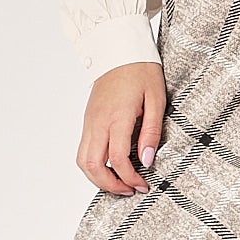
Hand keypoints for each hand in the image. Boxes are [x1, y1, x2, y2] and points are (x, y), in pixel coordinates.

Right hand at [78, 61, 165, 195]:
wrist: (118, 48)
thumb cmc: (141, 70)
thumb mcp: (156, 99)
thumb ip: (151, 131)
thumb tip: (147, 160)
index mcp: (116, 117)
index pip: (116, 159)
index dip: (130, 178)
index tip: (144, 185)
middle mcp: (97, 122)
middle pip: (93, 166)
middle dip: (110, 185)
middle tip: (130, 191)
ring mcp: (89, 121)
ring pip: (83, 161)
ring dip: (98, 178)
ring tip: (119, 183)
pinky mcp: (87, 120)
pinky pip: (83, 150)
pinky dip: (93, 165)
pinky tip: (111, 167)